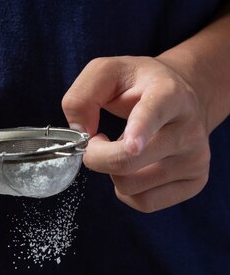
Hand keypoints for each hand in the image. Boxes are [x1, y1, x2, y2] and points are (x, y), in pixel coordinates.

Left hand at [62, 55, 210, 211]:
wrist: (185, 98)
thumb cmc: (140, 86)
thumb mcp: (108, 72)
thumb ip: (83, 95)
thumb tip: (79, 132)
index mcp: (168, 93)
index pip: (154, 113)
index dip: (139, 131)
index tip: (130, 145)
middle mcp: (188, 127)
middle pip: (127, 161)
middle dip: (96, 156)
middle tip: (96, 141)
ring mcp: (196, 158)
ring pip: (131, 186)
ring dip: (112, 172)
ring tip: (122, 149)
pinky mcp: (196, 181)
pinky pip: (145, 202)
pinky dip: (127, 191)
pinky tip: (133, 169)